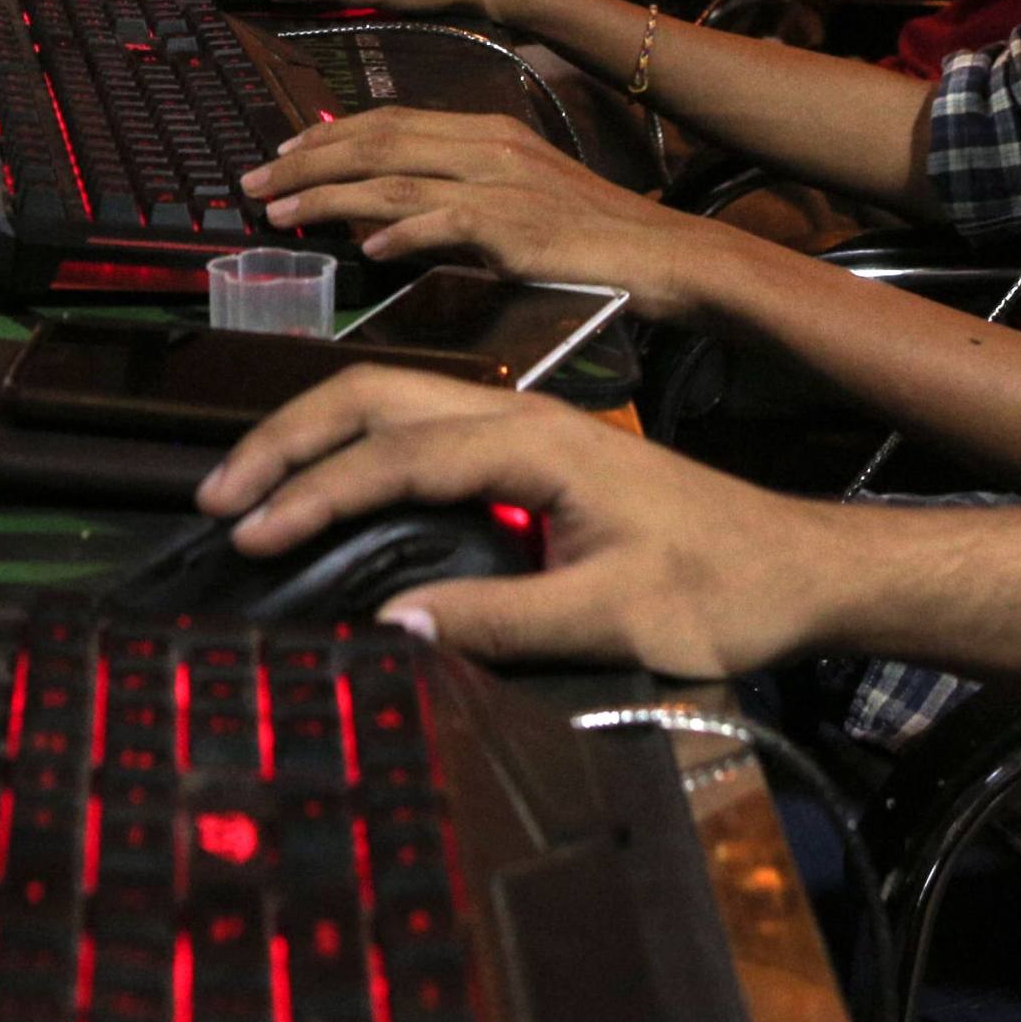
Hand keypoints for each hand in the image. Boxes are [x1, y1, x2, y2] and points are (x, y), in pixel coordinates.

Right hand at [192, 369, 825, 672]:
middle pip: (371, 396)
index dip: (314, 493)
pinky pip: (417, 426)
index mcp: (536, 441)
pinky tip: (325, 480)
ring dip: (313, 436)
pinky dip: (353, 444)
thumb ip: (502, 620)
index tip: (253, 533)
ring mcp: (523, 424)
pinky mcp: (529, 449)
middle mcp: (519, 414)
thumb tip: (395, 625)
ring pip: (389, 401)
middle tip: (218, 495)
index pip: (394, 454)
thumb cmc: (726, 589)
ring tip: (248, 486)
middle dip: (285, 440)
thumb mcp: (618, 617)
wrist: (803, 566)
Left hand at [240, 106, 748, 321]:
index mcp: (486, 131)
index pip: (388, 119)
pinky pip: (444, 223)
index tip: (279, 152)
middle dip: (305, 160)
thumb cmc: (590, 235)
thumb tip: (382, 216)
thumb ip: (453, 197)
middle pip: (377, 140)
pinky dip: (399, 234)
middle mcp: (488, 146)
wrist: (666, 254)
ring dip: (328, 195)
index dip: (326, 136)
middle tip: (253, 181)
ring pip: (394, 178)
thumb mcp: (516, 198)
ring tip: (280, 213)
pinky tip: (364, 250)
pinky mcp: (516, 226)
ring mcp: (502, 184)